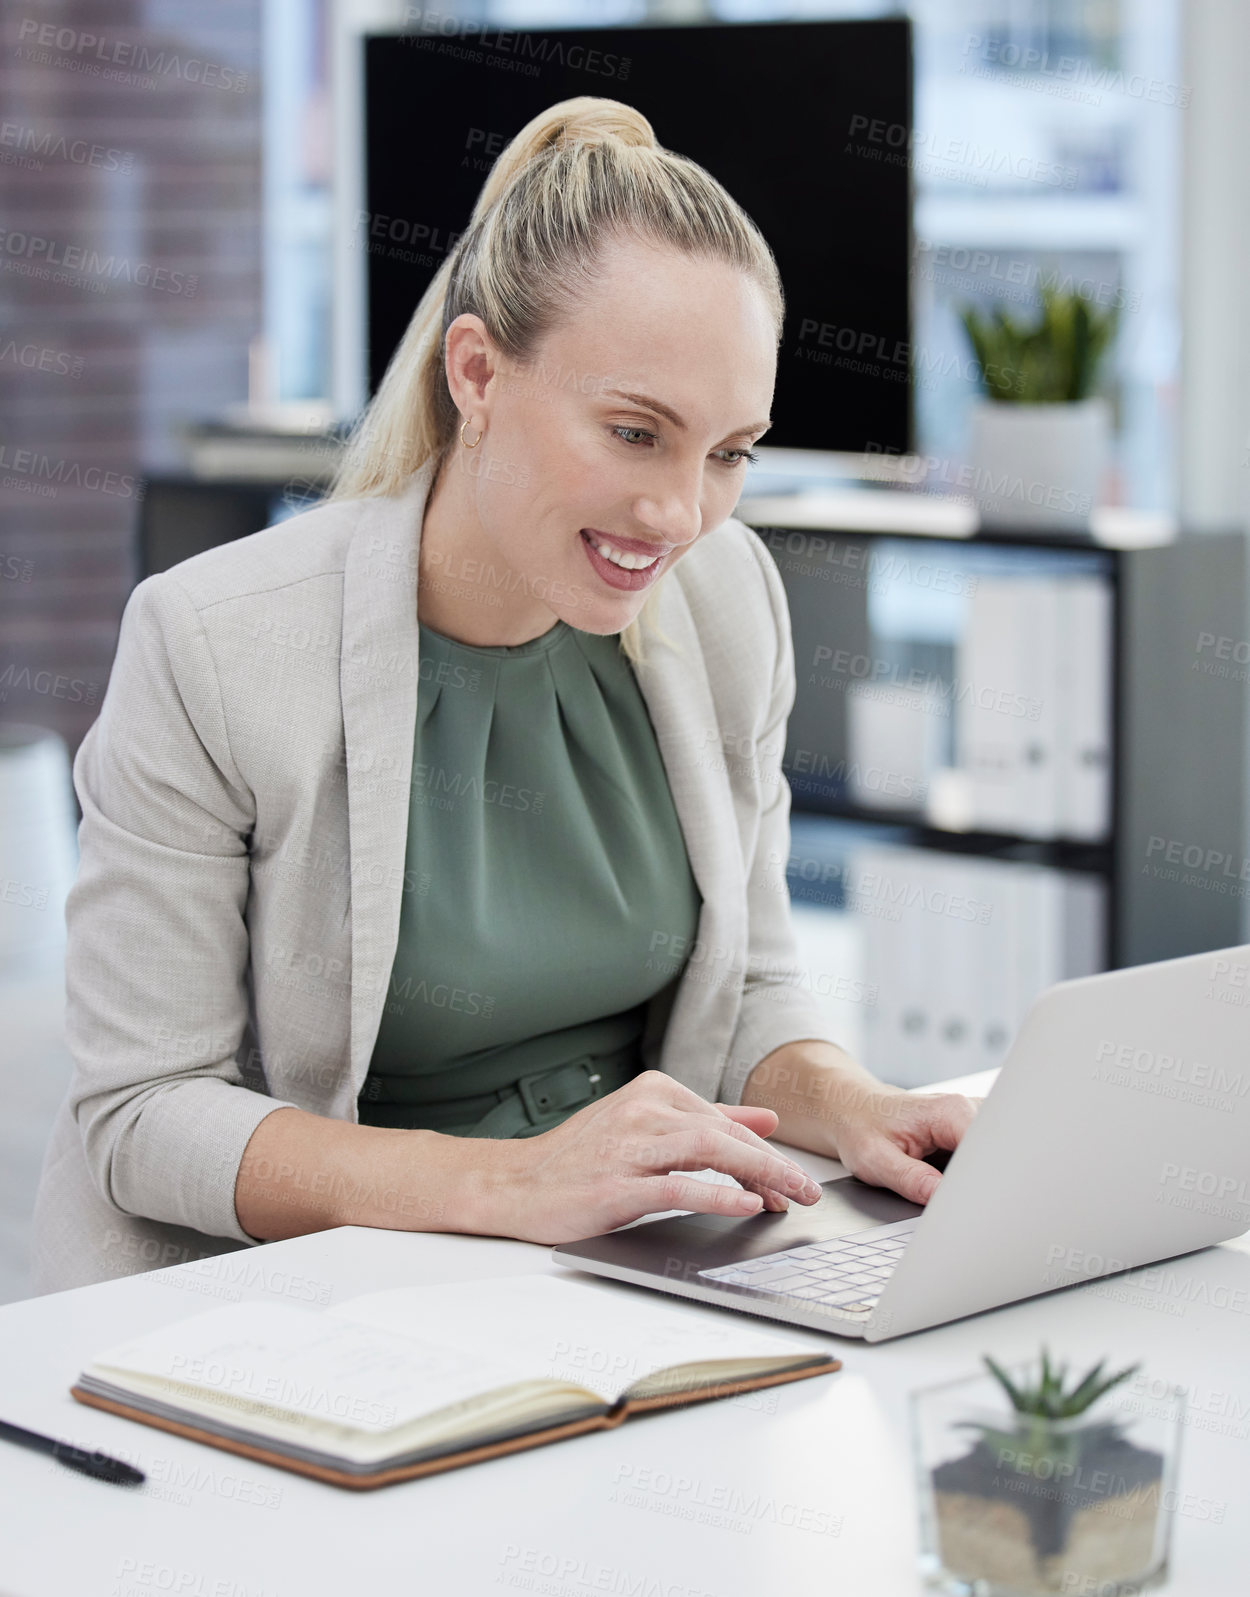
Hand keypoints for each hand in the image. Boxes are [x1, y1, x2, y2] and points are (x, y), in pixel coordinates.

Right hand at [481, 1070, 824, 1244]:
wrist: (516, 1185)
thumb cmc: (582, 1158)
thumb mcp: (647, 1126)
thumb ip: (710, 1119)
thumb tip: (766, 1117)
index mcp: (654, 1091)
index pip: (725, 1121)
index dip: (766, 1153)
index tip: (794, 1181)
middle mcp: (643, 1111)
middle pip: (725, 1134)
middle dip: (774, 1165)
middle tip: (808, 1192)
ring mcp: (628, 1147)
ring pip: (709, 1152)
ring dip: (760, 1177)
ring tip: (791, 1199)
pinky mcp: (615, 1186)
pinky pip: (678, 1186)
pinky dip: (718, 1195)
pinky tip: (747, 1205)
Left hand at [826, 1088, 982, 1205]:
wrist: (855, 1111)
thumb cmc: (862, 1128)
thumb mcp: (877, 1160)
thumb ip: (912, 1180)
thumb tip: (944, 1199)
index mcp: (949, 1111)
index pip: (989, 1149)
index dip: (985, 1180)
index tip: (971, 1202)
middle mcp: (967, 1108)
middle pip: (999, 1153)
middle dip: (988, 1182)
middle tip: (961, 1203)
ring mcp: (972, 1119)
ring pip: (996, 1156)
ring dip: (983, 1179)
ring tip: (949, 1189)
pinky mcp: (971, 1132)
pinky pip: (985, 1157)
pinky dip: (976, 1176)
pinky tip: (955, 1184)